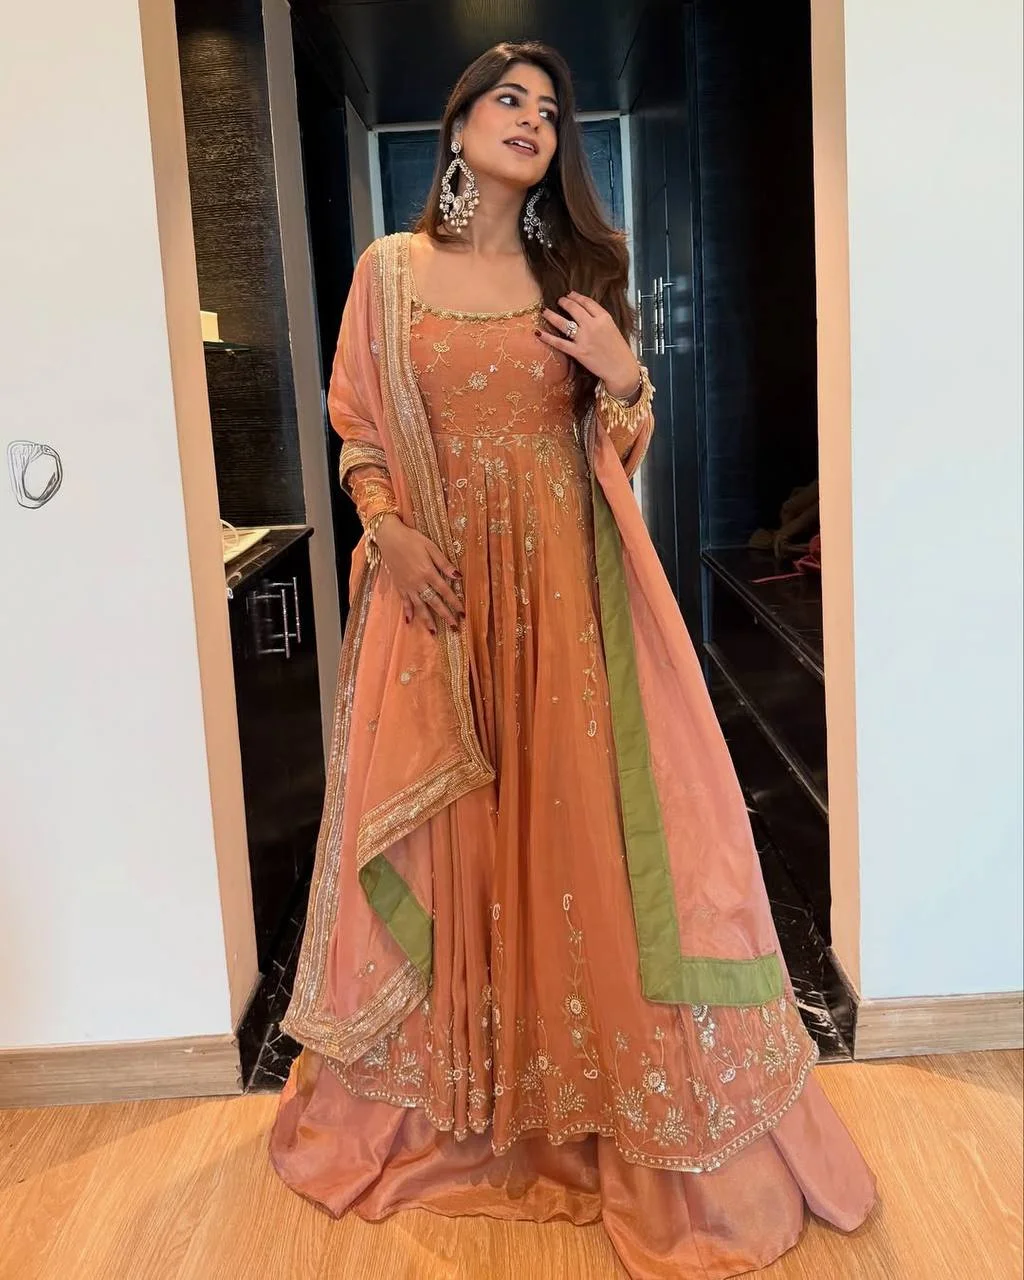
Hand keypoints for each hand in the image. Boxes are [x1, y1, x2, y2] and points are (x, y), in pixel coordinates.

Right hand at [374, 514, 464, 634]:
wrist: (389, 537)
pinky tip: (409, 622)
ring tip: (434, 632)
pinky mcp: (399, 586)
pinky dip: (407, 612)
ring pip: (419, 606)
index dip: (455, 602)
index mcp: (428, 572)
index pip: (445, 591)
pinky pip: (404, 602)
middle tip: (454, 627)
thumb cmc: (412, 539)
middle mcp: (418, 582)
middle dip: (445, 615)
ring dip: (427, 620)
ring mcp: (408, 586)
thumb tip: (458, 576)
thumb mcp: (431, 547)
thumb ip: (444, 563)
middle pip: (434, 602)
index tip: (463, 613)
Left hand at [536, 292, 640, 397]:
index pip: (587, 302)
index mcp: (604, 318)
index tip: (570, 294)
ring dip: (551, 315)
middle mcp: (593, 325)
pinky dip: (547, 337)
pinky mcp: (578, 352)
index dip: (576, 296)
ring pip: (563, 323)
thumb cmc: (618, 350)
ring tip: (544, 311)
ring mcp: (584, 339)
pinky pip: (559, 343)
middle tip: (559, 300)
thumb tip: (584, 312)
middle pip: (574, 308)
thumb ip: (599, 319)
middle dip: (564, 302)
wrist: (621, 368)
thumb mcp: (612, 328)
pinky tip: (538, 332)